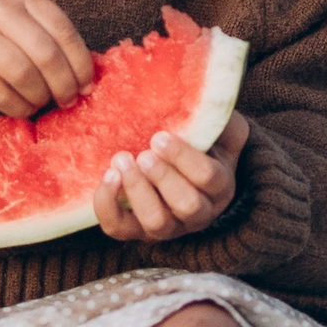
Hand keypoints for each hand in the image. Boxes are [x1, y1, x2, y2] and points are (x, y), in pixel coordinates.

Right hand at [0, 0, 96, 116]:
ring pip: (23, 75)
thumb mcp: (18, 13)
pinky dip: (18, 107)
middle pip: (46, 55)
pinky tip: (24, 107)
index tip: (87, 85)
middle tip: (68, 99)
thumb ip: (47, 34)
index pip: (63, 31)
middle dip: (64, 85)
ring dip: (40, 97)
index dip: (81, 64)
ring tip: (43, 102)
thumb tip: (86, 78)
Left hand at [95, 110, 248, 242]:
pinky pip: (119, 227)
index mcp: (220, 187)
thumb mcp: (216, 127)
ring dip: (137, 190)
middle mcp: (198, 214)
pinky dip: (108, 205)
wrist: (176, 169)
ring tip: (121, 161)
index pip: (208, 178)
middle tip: (143, 153)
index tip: (160, 137)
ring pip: (156, 222)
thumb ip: (216, 115)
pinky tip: (107, 176)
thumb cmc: (199, 143)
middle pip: (187, 205)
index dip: (184, 158)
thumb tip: (208, 95)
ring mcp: (168, 227)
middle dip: (163, 177)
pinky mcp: (136, 230)